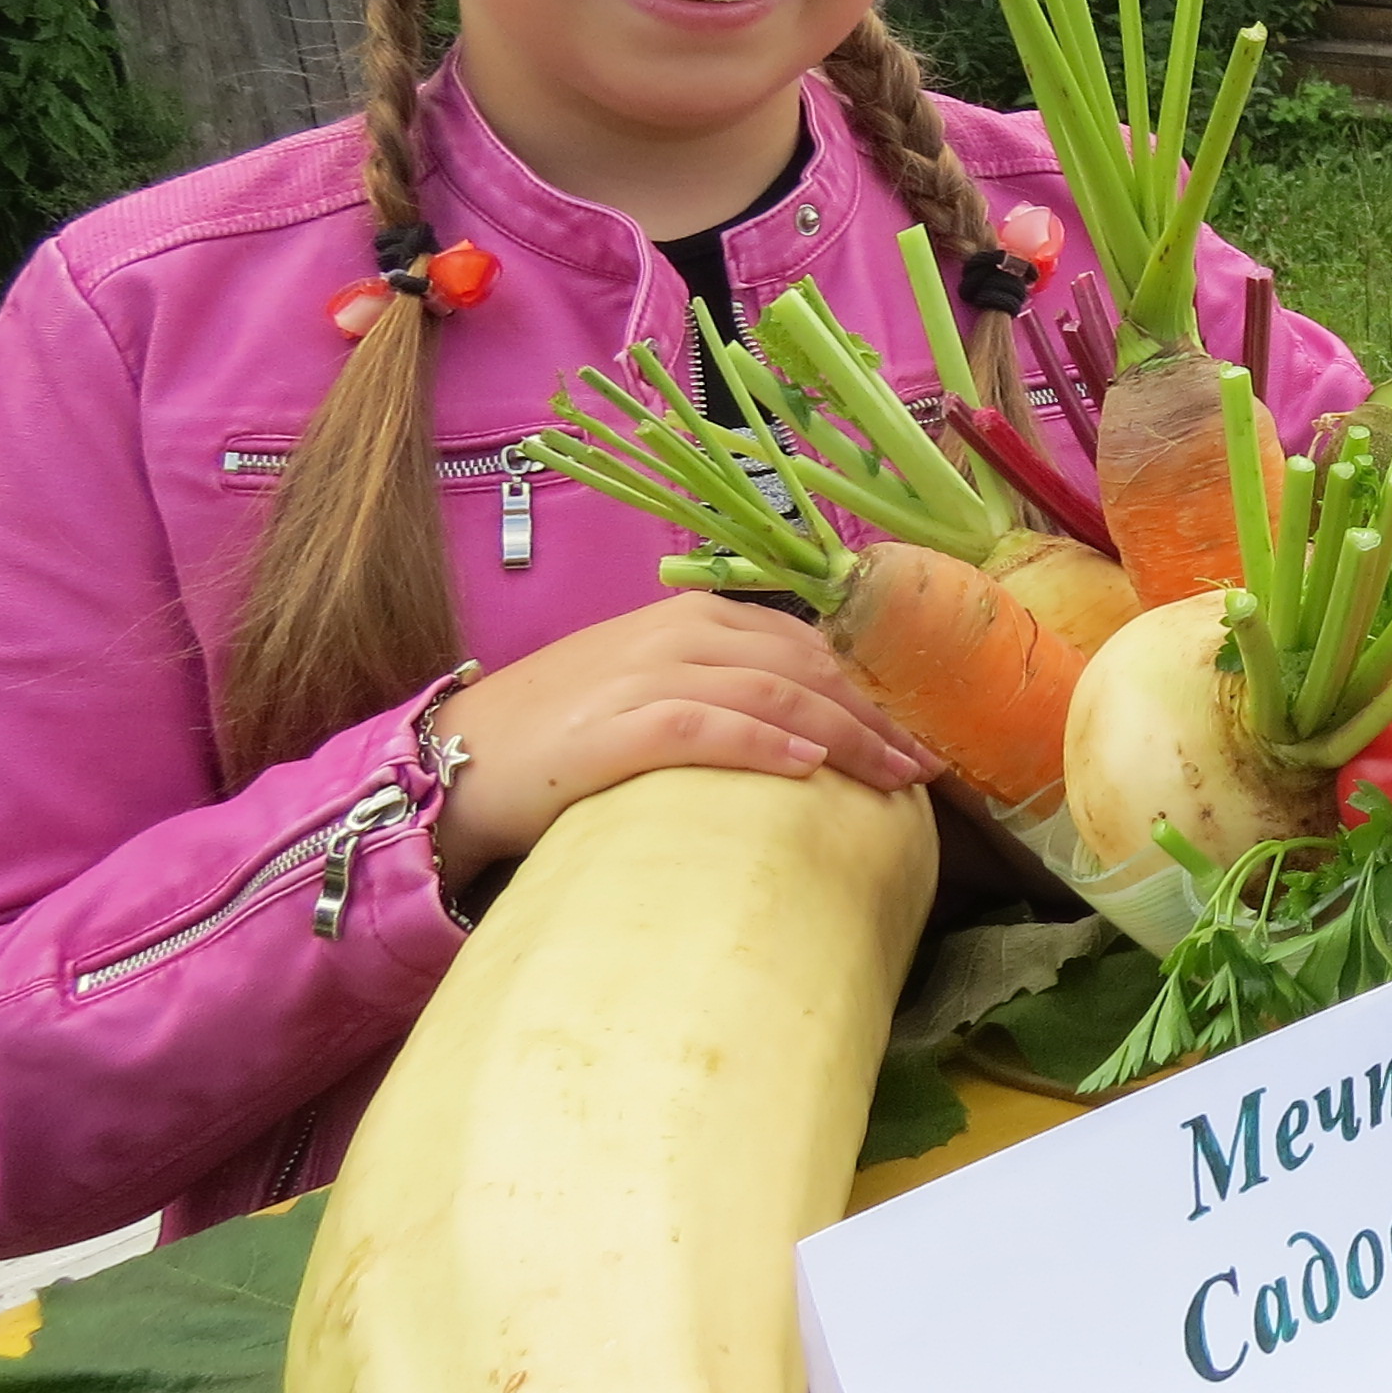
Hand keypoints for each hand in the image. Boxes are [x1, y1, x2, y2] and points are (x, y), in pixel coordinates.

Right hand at [426, 596, 929, 879]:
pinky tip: (809, 772)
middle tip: (930, 762)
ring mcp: (647, 674)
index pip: (810, 643)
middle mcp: (679, 632)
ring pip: (775, 692)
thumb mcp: (654, 688)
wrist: (460, 759)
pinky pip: (708, 726)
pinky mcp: (617, 726)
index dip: (874, 685)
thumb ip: (726, 686)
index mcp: (696, 617)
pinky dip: (765, 745)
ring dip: (847, 735)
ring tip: (896, 775)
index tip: (925, 727)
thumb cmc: (565, 733)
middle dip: (878, 714)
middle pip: (808, 665)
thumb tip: (815, 726)